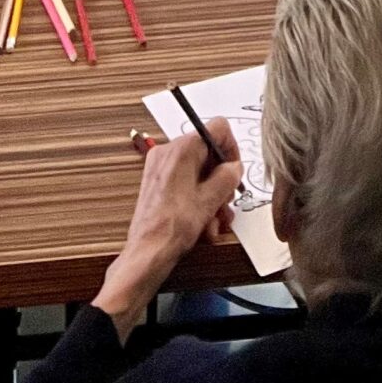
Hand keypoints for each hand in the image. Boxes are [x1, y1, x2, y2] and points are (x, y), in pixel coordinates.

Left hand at [97, 124, 242, 337]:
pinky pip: (185, 182)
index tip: (234, 171)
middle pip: (207, 153)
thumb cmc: (171, 229)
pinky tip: (203, 223)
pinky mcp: (156, 183)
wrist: (146, 253)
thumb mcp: (211, 200)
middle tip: (226, 202)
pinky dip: (197, 199)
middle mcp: (168, 152)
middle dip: (220, 181)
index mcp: (182, 149)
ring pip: (198, 172)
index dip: (232, 150)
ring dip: (211, 196)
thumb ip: (228, 177)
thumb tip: (234, 167)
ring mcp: (160, 167)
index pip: (218, 128)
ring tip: (215, 220)